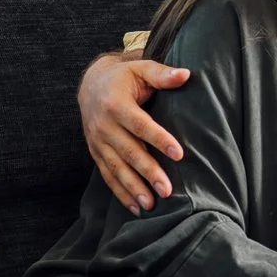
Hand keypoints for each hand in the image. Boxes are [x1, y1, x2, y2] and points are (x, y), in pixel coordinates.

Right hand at [79, 52, 188, 214]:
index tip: (179, 154)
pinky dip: (121, 193)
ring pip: (117, 168)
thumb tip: (186, 75)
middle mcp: (104, 125)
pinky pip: (107, 176)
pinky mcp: (96, 153)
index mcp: (116, 104)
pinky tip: (136, 208)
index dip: (159, 139)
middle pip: (129, 152)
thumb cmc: (123, 78)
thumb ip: (162, 74)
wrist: (90, 85)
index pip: (140, 125)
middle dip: (148, 173)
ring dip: (134, 188)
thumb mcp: (141, 69)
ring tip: (152, 205)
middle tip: (167, 190)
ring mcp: (98, 142)